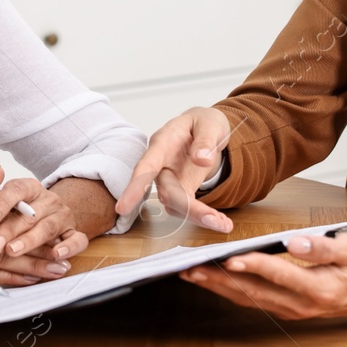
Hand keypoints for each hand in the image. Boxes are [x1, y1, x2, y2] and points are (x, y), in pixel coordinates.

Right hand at [0, 168, 80, 286]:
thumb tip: (0, 172)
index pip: (4, 218)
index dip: (31, 226)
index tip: (55, 233)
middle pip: (6, 241)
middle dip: (37, 251)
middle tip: (62, 258)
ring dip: (29, 268)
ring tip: (53, 272)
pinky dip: (8, 280)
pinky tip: (27, 282)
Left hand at [0, 173, 86, 266]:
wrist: (48, 215)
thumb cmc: (18, 210)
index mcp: (29, 187)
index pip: (16, 190)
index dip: (1, 204)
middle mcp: (48, 200)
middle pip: (29, 214)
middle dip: (9, 231)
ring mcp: (62, 216)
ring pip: (48, 228)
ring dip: (30, 241)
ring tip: (13, 251)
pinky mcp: (73, 233)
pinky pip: (77, 240)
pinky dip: (68, 248)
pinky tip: (56, 255)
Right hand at [115, 106, 233, 231]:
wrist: (207, 129)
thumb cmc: (203, 122)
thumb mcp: (209, 123)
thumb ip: (205, 139)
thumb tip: (202, 160)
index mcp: (163, 144)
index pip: (145, 167)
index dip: (134, 188)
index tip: (123, 208)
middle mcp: (161, 165)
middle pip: (166, 193)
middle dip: (190, 210)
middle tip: (216, 221)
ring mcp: (170, 179)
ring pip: (175, 205)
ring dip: (198, 217)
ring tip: (224, 224)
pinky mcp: (181, 190)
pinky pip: (186, 208)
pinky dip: (203, 216)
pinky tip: (221, 221)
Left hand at [179, 233, 346, 320]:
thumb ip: (324, 246)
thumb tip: (295, 242)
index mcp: (320, 288)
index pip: (280, 275)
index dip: (254, 266)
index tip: (230, 257)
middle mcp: (303, 304)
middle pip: (254, 292)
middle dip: (220, 280)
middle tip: (190, 268)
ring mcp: (294, 309)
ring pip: (250, 299)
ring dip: (219, 287)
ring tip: (191, 273)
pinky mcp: (289, 307)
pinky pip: (255, 300)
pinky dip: (231, 289)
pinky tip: (214, 279)